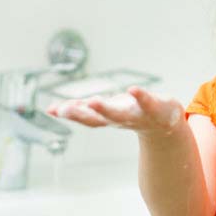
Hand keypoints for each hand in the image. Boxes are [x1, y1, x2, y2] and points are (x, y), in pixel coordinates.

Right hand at [46, 86, 183, 136]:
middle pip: (99, 118)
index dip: (69, 113)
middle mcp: (120, 119)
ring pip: (120, 114)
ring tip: (92, 100)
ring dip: (105, 109)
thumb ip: (81, 110)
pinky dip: (140, 97)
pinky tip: (133, 89)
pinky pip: (147, 103)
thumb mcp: (105, 112)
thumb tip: (50, 109)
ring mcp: (137, 115)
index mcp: (107, 118)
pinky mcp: (155, 108)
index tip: (52, 109)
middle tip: (65, 109)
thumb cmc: (130, 114)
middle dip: (82, 113)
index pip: (86, 117)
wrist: (165, 126)